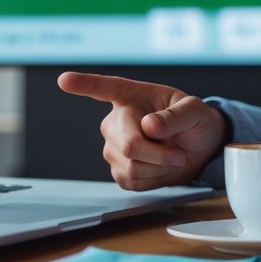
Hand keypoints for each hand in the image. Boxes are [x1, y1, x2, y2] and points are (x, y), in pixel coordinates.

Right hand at [58, 71, 225, 190]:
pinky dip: (154, 180)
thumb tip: (149, 125)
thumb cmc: (193, 122)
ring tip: (170, 156)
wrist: (196, 149)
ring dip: (160, 167)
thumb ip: (177, 115)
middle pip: (128, 144)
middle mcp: (115, 119)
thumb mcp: (195, 111)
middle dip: (160, 155)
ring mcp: (112, 145)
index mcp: (131, 95)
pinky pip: (132, 181)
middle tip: (179, 153)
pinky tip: (159, 167)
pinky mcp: (117, 168)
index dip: (82, 84)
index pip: (103, 87)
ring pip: (132, 166)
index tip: (64, 80)